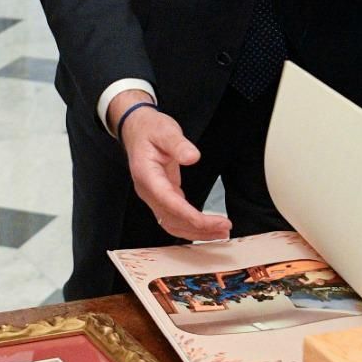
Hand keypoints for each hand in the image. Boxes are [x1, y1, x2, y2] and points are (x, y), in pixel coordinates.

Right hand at [119, 104, 231, 241]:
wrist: (136, 129)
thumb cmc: (149, 129)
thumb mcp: (165, 130)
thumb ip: (178, 144)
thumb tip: (193, 157)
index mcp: (147, 176)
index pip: (169, 203)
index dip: (191, 216)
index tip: (213, 222)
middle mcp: (148, 191)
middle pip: (172, 219)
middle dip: (199, 228)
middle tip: (225, 229)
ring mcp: (153, 196)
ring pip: (172, 224)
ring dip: (196, 232)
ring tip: (220, 233)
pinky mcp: (162, 196)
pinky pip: (174, 218)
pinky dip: (190, 225)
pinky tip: (207, 227)